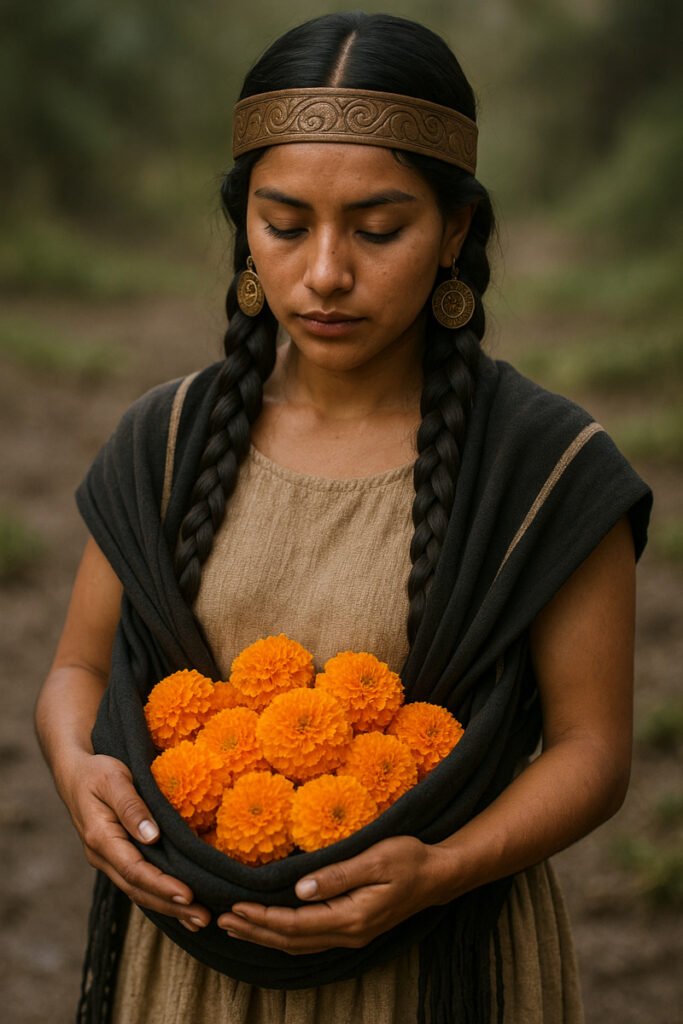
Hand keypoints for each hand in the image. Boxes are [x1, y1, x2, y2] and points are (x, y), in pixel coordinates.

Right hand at [60, 751, 210, 931]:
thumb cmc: (96, 772)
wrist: (74, 773)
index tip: (188, 896)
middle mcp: (101, 856)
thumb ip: (132, 808)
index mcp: (100, 838)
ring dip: (167, 906)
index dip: (161, 885)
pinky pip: (137, 882)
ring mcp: (107, 860)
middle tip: (203, 918)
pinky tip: (180, 904)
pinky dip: (158, 895)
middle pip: (137, 889)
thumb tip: (152, 836)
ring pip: (137, 891)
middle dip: (170, 906)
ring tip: (198, 919)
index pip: (135, 870)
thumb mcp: (114, 780)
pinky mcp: (115, 857)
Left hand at [217, 835, 450, 953]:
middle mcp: (349, 933)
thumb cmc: (410, 859)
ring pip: (299, 943)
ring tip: (236, 926)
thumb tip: (300, 889)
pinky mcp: (352, 928)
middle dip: (255, 930)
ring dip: (265, 935)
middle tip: (221, 922)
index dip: (263, 918)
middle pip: (292, 939)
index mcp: (352, 917)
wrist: (439, 875)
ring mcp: (351, 934)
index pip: (296, 923)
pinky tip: (271, 929)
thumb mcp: (376, 859)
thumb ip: (338, 875)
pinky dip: (284, 935)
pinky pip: (310, 939)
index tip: (235, 907)